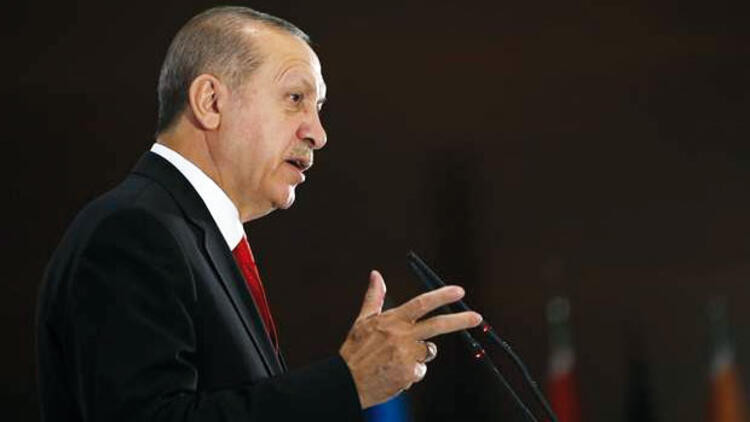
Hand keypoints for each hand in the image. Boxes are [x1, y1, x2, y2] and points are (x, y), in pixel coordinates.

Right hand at [339, 270, 481, 408]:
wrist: (346, 382)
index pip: (421, 303)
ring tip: (397, 359)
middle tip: (477, 317)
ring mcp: (407, 356)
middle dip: (460, 320)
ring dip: (420, 355)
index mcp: (392, 321)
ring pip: (428, 352)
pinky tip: (395, 372)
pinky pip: (420, 371)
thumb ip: (374, 297)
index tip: (459, 291)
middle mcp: (402, 336)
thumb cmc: (355, 350)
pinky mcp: (408, 374)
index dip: (442, 296)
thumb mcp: (363, 320)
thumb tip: (376, 274)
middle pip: (438, 325)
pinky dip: (411, 372)